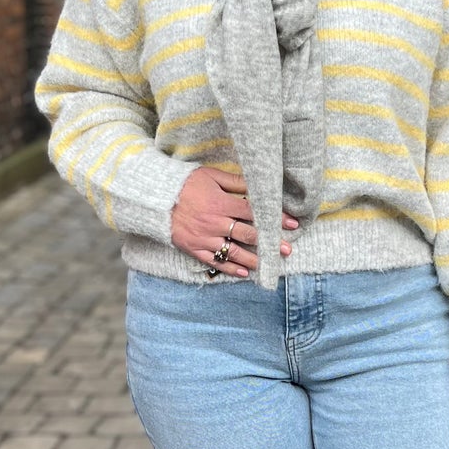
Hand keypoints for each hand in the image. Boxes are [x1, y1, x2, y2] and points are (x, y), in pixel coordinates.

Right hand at [171, 166, 298, 275]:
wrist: (156, 198)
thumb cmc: (185, 184)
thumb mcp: (211, 176)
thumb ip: (235, 182)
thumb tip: (258, 184)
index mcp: (221, 204)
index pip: (254, 212)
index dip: (274, 218)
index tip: (292, 224)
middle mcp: (215, 223)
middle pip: (248, 235)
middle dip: (269, 242)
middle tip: (286, 250)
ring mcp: (205, 238)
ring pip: (234, 252)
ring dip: (254, 259)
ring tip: (269, 265)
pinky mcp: (195, 249)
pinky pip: (215, 262)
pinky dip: (230, 268)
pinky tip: (244, 273)